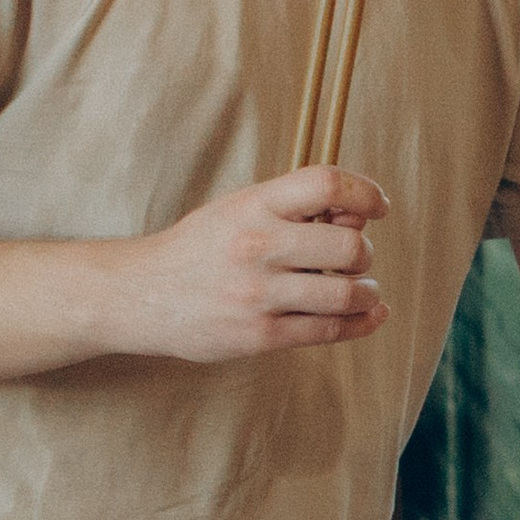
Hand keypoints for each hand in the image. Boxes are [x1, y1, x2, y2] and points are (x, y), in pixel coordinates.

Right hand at [108, 164, 389, 363]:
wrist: (141, 295)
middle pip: (348, 246)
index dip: (365, 193)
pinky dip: (360, 324)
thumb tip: (358, 222)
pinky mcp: (260, 335)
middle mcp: (257, 245)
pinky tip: (369, 316)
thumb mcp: (237, 210)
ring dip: (365, 293)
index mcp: (252, 204)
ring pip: (345, 294)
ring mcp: (258, 294)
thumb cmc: (201, 249)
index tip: (378, 207)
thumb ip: (292, 210)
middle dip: (363, 254)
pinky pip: (328, 331)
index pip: (327, 184)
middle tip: (355, 260)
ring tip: (361, 291)